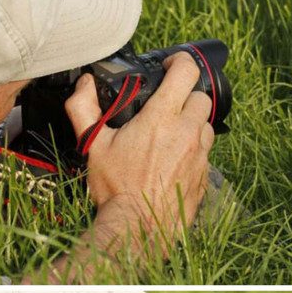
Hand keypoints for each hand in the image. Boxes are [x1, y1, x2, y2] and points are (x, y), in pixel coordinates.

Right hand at [64, 52, 214, 255]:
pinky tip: (175, 162)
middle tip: (168, 107)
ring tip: (171, 137)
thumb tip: (84, 84)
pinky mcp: (205, 176)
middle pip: (201, 98)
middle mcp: (186, 133)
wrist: (139, 230)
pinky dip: (194, 151)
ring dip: (193, 125)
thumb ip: (84, 109)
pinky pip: (206, 154)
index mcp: (161, 118)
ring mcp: (199, 155)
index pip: (186, 71)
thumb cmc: (116, 189)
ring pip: (207, 126)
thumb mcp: (93, 146)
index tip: (170, 66)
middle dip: (186, 97)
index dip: (180, 62)